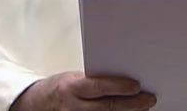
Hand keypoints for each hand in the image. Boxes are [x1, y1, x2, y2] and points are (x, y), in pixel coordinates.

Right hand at [9, 71, 155, 110]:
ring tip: (143, 109)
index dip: (119, 87)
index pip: (99, 87)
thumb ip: (95, 81)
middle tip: (149, 100)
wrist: (37, 104)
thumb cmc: (61, 88)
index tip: (137, 86)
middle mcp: (72, 107)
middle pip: (107, 108)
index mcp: (71, 87)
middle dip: (131, 105)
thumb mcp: (74, 78)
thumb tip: (124, 79)